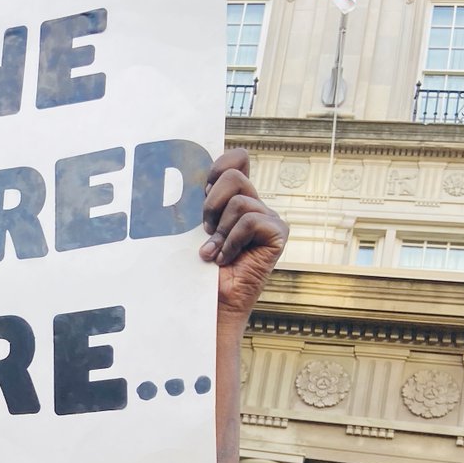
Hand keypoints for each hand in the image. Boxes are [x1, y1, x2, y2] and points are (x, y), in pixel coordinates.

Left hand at [198, 149, 287, 331]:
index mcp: (232, 198)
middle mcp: (253, 204)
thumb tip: (185, 172)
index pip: (235, 159)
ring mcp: (268, 218)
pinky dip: (232, 241)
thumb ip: (194, 202)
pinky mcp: (278, 233)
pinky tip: (226, 259)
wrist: (208, 303)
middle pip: (232, 174)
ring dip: (219, 230)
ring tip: (214, 252)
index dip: (219, 164)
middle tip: (204, 230)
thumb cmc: (195, 268)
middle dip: (210, 203)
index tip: (201, 186)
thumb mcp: (189, 228)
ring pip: (238, 200)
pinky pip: (250, 221)